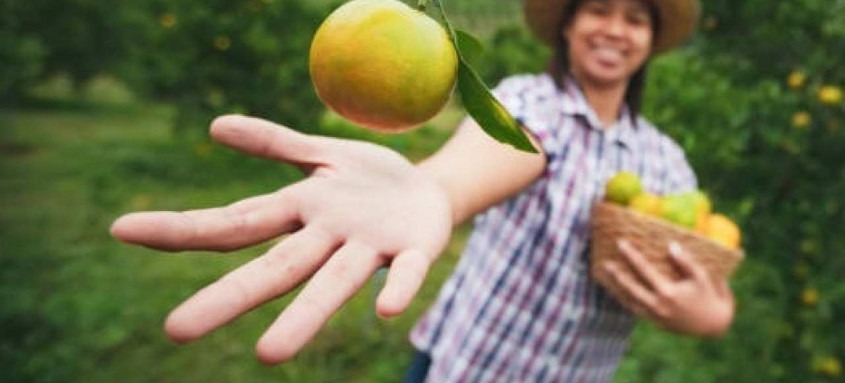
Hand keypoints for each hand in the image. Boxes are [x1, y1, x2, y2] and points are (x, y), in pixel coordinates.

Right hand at [110, 115, 452, 363]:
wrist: (432, 193)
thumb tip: (215, 127)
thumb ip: (274, 143)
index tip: (120, 230)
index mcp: (300, 211)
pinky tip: (387, 310)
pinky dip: (397, 289)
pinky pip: (405, 272)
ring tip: (268, 354)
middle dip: (228, 298)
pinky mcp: (415, 251)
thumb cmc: (366, 181)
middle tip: (174, 331)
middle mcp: (327, 238)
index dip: (181, 227)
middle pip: (274, 269)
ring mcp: (370, 248)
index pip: (235, 223)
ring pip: (332, 283)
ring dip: (304, 316)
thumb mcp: (320, 154)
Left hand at [601, 239, 734, 337]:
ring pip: (629, 300)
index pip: (644, 270)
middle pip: (630, 287)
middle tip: (605, 261)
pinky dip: (624, 300)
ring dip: (616, 288)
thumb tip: (671, 245)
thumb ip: (686, 262)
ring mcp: (654, 316)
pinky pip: (634, 309)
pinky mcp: (654, 322)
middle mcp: (658, 305)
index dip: (631, 256)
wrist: (714, 326)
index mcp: (668, 292)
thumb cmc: (710, 297)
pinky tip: (617, 291)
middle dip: (617, 274)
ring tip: (605, 275)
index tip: (621, 243)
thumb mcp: (702, 277)